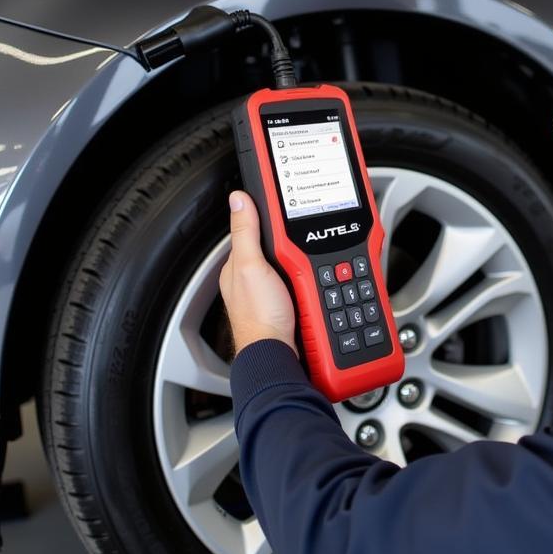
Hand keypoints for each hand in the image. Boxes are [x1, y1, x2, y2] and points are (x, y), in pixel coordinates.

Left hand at [219, 191, 297, 356]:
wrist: (278, 354)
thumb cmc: (259, 317)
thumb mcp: (250, 266)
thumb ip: (245, 233)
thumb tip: (238, 199)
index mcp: (239, 266)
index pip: (254, 231)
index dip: (269, 222)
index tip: (286, 213)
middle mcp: (254, 278)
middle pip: (278, 249)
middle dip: (291, 245)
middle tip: (301, 249)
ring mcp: (272, 292)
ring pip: (293, 266)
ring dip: (304, 265)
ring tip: (308, 270)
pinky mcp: (289, 303)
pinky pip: (303, 283)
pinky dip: (310, 281)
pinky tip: (313, 284)